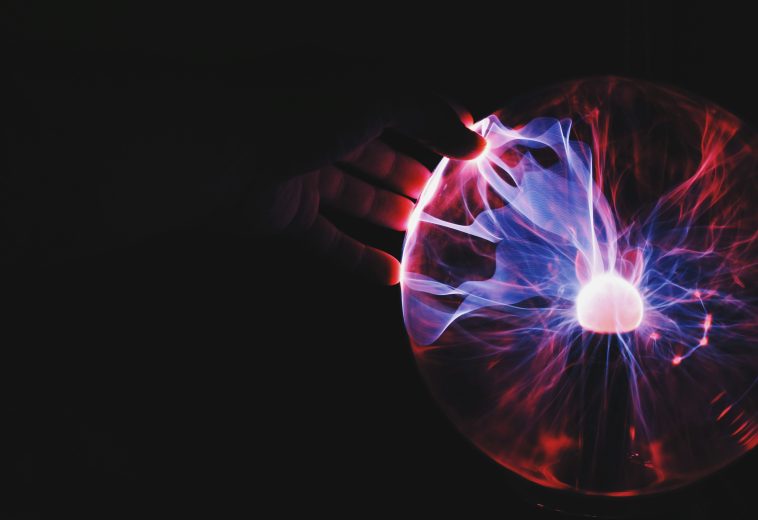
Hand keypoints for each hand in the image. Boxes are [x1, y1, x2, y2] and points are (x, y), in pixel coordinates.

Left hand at [243, 91, 485, 284]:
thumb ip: (427, 113)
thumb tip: (474, 140)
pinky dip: (360, 258)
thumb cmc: (298, 116)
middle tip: (450, 200)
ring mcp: (305, 175)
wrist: (222, 156)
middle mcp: (325, 131)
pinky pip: (332, 240)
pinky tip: (392, 275)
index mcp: (344, 94)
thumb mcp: (374, 98)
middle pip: (380, 156)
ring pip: (359, 197)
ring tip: (429, 235)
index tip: (470, 153)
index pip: (401, 107)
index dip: (436, 127)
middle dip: (415, 177)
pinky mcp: (289, 215)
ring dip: (393, 215)